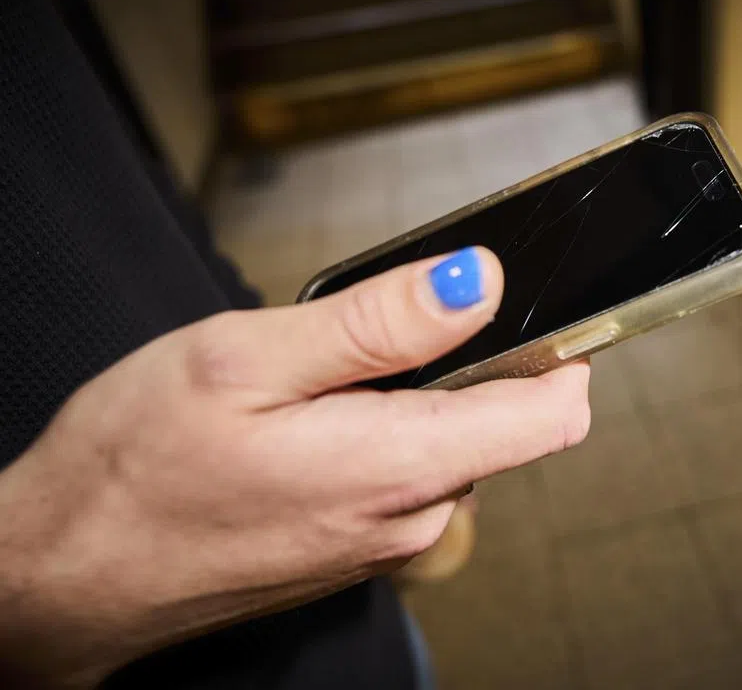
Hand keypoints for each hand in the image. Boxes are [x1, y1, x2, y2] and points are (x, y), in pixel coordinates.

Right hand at [0, 247, 589, 688]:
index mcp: (399, 467)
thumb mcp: (245, 361)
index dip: (563, 348)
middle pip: (504, 421)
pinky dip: (383, 431)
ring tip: (322, 381)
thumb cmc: (133, 468)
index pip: (554, 415)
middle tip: (369, 332)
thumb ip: (376, 323)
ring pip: (453, 443)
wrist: (63, 576)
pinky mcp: (359, 546)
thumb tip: (477, 281)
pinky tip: (308, 423)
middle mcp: (412, 518)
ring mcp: (387, 540)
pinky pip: (409, 474)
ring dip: (412, 396)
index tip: (545, 301)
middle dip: (461, 362)